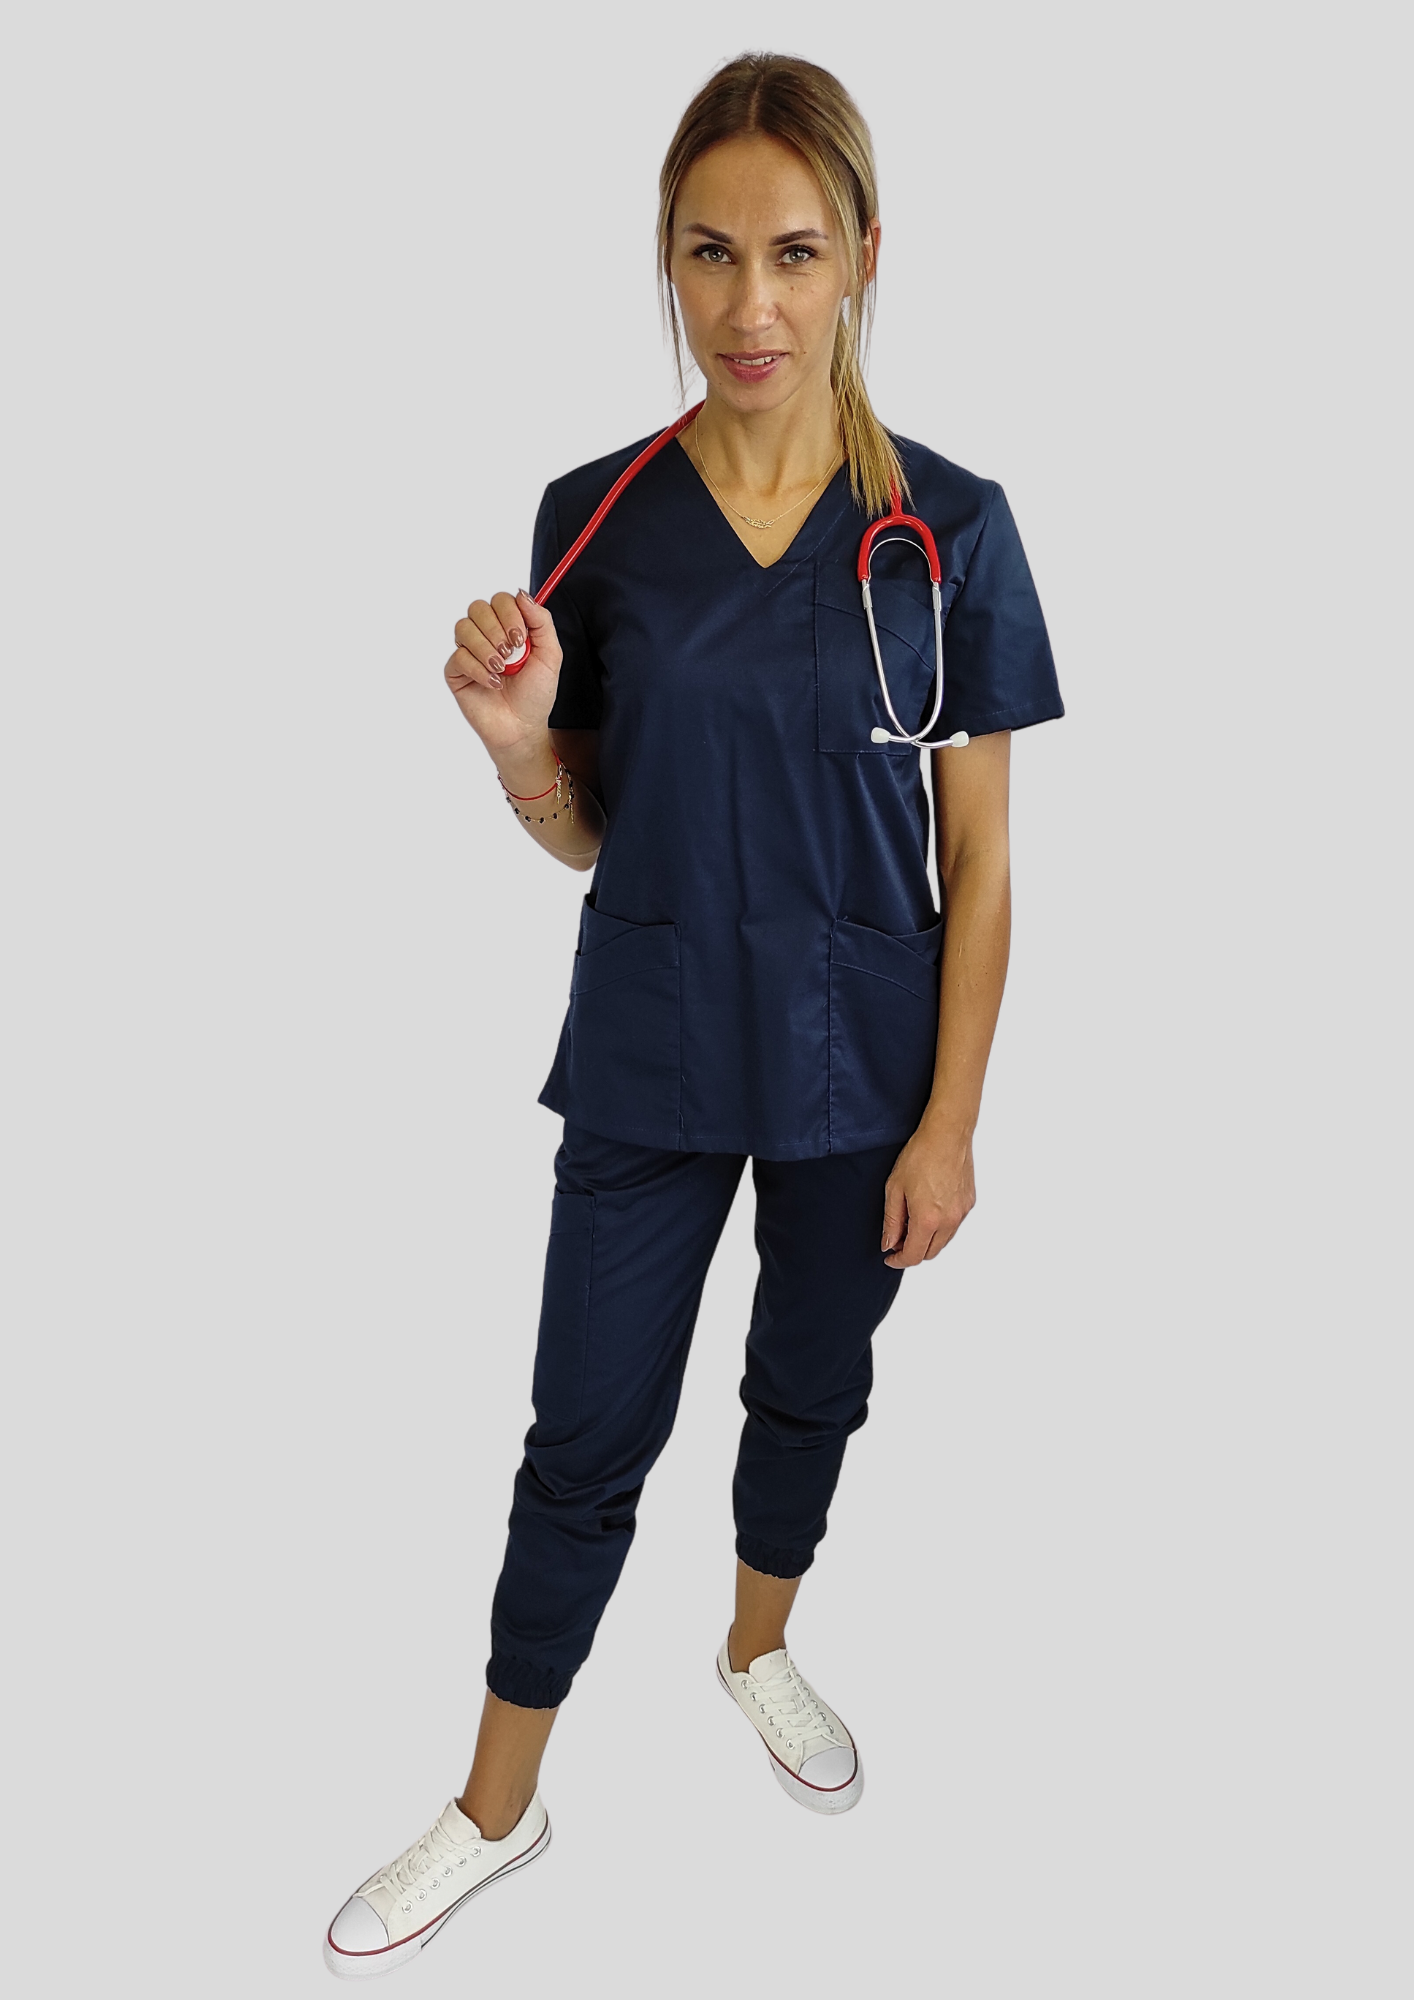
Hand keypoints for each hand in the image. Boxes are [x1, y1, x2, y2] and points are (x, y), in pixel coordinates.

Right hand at [444, 590, 562, 754]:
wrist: (522, 727)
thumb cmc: (535, 694)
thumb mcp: (550, 655)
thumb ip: (541, 622)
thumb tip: (522, 594)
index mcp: (508, 627)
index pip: (500, 600)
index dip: (509, 613)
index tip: (522, 637)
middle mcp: (486, 635)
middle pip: (478, 608)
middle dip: (497, 630)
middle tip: (512, 653)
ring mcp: (469, 652)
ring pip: (464, 628)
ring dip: (486, 648)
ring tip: (502, 669)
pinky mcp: (456, 671)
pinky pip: (458, 656)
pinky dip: (478, 669)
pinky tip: (493, 683)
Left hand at [880, 1118, 976, 1267]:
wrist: (946, 1135)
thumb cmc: (920, 1155)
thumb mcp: (895, 1189)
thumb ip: (892, 1222)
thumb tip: (889, 1244)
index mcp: (928, 1219)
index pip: (914, 1256)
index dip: (899, 1261)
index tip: (890, 1257)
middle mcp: (949, 1221)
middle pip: (930, 1253)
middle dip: (912, 1251)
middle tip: (897, 1238)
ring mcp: (962, 1213)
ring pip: (943, 1241)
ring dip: (927, 1239)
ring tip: (912, 1221)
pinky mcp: (969, 1203)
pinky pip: (953, 1225)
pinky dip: (940, 1226)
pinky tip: (929, 1209)